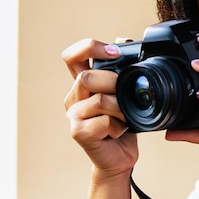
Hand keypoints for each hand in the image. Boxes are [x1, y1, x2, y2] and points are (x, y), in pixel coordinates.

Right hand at [62, 39, 137, 178]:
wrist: (120, 157)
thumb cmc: (123, 124)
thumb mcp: (126, 94)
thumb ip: (122, 71)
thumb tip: (126, 42)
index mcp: (83, 84)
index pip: (72, 56)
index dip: (90, 48)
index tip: (116, 53)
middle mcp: (74, 97)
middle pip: (86, 77)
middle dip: (113, 82)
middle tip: (126, 94)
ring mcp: (73, 116)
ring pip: (99, 100)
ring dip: (120, 108)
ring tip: (124, 117)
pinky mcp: (78, 132)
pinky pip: (103, 121)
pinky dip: (118, 126)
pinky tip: (118, 132)